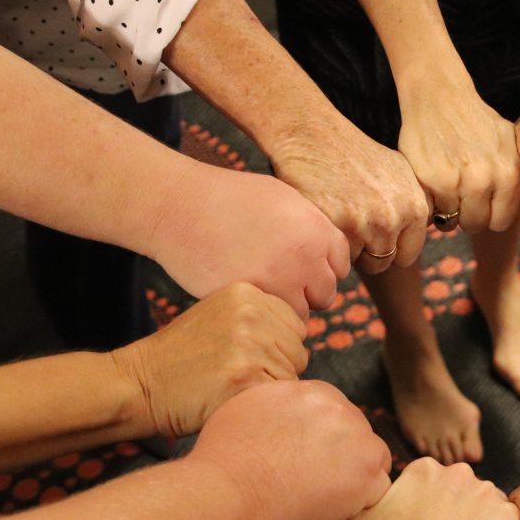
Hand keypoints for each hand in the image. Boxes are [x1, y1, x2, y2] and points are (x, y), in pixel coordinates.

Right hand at [111, 283, 308, 436]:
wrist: (139, 383)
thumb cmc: (182, 357)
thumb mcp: (220, 316)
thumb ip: (261, 317)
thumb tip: (303, 336)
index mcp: (247, 293)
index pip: (296, 326)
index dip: (276, 348)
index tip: (246, 357)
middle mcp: (251, 313)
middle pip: (298, 351)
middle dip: (277, 368)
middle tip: (237, 374)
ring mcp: (249, 345)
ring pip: (292, 375)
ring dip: (269, 388)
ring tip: (231, 385)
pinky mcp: (245, 377)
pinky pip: (279, 396)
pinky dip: (262, 404)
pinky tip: (231, 398)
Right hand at [153, 167, 350, 318]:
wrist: (178, 205)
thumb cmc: (226, 197)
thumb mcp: (282, 199)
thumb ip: (310, 227)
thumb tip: (327, 254)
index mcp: (316, 229)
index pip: (341, 264)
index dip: (322, 268)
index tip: (303, 268)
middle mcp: (305, 257)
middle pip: (326, 294)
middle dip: (307, 291)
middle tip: (280, 281)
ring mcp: (279, 282)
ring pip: (300, 314)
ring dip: (284, 307)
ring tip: (259, 288)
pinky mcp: (253, 301)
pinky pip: (271, 321)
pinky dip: (261, 315)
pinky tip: (245, 296)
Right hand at [190, 380, 392, 519]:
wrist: (229, 494)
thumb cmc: (226, 460)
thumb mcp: (246, 408)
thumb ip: (278, 404)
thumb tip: (286, 413)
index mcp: (311, 391)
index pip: (334, 411)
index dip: (323, 437)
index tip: (308, 457)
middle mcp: (338, 408)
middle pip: (355, 430)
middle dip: (342, 453)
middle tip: (316, 479)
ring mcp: (357, 438)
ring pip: (372, 456)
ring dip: (356, 474)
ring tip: (324, 495)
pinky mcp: (366, 472)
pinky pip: (378, 487)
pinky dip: (361, 500)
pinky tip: (335, 509)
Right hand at [271, 116, 430, 273]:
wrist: (312, 134)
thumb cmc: (353, 154)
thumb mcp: (398, 172)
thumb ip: (412, 206)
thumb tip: (428, 229)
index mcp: (415, 207)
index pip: (406, 255)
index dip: (387, 248)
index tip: (373, 232)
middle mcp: (395, 218)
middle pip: (382, 262)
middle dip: (366, 250)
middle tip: (351, 223)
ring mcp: (365, 224)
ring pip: (358, 261)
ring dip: (347, 247)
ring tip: (338, 215)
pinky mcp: (336, 226)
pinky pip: (336, 255)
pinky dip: (328, 242)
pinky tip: (325, 216)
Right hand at [339, 458, 519, 519]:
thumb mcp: (354, 519)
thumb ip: (359, 494)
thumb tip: (356, 484)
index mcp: (425, 468)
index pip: (436, 484)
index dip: (431, 510)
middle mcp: (459, 472)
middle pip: (465, 491)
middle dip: (459, 513)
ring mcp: (487, 494)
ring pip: (489, 507)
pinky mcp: (509, 518)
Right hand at [398, 74, 519, 232]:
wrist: (440, 96)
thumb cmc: (476, 121)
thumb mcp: (509, 145)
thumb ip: (517, 177)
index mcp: (510, 174)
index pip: (502, 221)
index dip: (490, 215)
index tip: (482, 204)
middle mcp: (486, 180)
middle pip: (478, 225)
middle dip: (468, 216)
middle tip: (460, 197)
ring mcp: (457, 182)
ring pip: (453, 222)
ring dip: (447, 211)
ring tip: (446, 189)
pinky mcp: (431, 180)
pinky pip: (431, 212)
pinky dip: (429, 204)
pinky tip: (432, 184)